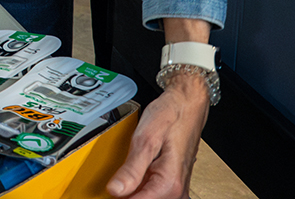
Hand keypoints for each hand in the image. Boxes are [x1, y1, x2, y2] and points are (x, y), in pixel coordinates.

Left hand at [107, 66, 209, 197]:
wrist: (186, 104)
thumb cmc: (170, 117)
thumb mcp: (145, 140)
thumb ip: (131, 169)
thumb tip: (114, 190)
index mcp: (169, 183)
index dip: (119, 196)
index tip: (108, 189)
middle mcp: (176, 190)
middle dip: (126, 191)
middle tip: (118, 175)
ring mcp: (176, 187)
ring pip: (148, 196)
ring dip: (133, 188)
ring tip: (127, 171)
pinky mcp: (172, 181)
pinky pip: (153, 191)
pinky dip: (140, 185)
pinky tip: (133, 173)